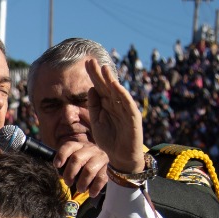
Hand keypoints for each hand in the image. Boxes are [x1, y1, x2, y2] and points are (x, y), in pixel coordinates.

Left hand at [55, 139, 110, 197]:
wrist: (93, 156)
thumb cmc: (77, 158)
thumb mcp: (70, 156)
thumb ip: (64, 163)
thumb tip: (61, 176)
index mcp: (78, 144)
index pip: (69, 146)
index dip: (61, 155)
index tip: (56, 165)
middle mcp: (90, 149)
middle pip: (77, 159)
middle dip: (70, 173)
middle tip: (68, 182)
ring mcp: (100, 158)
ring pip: (89, 169)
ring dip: (82, 182)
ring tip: (79, 189)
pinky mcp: (106, 169)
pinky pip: (101, 179)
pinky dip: (95, 188)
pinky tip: (91, 193)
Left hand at [83, 57, 145, 173]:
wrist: (120, 156)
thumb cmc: (109, 139)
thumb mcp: (96, 121)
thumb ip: (94, 106)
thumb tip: (90, 88)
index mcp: (107, 104)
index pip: (99, 86)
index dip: (93, 75)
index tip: (85, 63)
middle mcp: (116, 103)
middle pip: (107, 85)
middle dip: (99, 73)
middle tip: (91, 61)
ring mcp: (125, 109)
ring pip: (117, 92)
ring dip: (110, 80)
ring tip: (103, 69)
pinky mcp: (133, 117)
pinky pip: (127, 104)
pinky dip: (121, 94)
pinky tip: (115, 86)